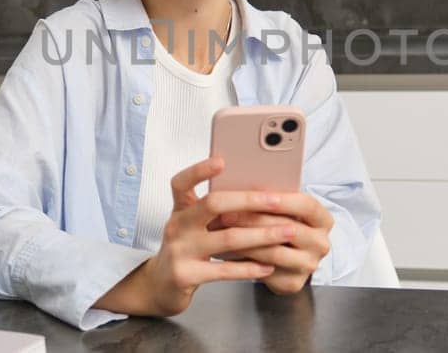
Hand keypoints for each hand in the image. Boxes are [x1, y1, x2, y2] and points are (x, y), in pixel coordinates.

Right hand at [95, 157, 296, 315]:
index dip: (199, 170)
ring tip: (287, 232)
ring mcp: (179, 251)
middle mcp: (177, 226)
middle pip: (213, 204)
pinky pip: (225, 270)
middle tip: (277, 200)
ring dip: (263, 235)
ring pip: (228, 238)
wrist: (160, 286)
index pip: (182, 182)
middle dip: (249, 201)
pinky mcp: (185, 275)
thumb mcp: (193, 225)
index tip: (222, 160)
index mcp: (180, 209)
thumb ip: (214, 211)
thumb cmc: (187, 249)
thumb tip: (257, 192)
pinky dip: (250, 268)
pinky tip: (268, 266)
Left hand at [217, 193, 333, 294]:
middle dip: (256, 220)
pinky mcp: (293, 283)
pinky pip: (265, 270)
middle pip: (289, 230)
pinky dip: (243, 260)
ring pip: (274, 252)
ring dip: (246, 241)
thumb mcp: (281, 209)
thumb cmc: (280, 225)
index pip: (307, 206)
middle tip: (228, 213)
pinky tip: (226, 251)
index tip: (260, 194)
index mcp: (323, 220)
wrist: (284, 260)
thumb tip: (244, 185)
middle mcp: (321, 244)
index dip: (284, 201)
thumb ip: (271, 199)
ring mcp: (309, 265)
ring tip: (223, 231)